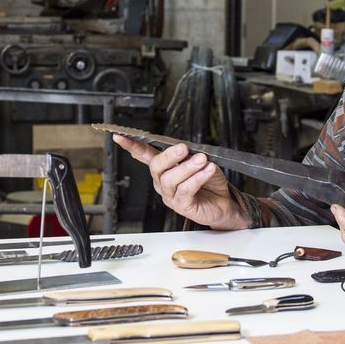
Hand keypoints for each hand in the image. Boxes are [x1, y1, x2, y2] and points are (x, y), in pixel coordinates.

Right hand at [113, 134, 248, 229]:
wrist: (224, 202)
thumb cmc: (211, 182)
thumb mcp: (201, 161)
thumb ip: (191, 154)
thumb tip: (186, 149)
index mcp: (164, 169)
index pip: (144, 155)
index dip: (132, 146)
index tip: (120, 136)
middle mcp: (163, 182)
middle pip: (156, 167)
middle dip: (169, 156)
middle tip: (184, 148)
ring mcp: (170, 195)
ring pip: (170, 179)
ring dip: (188, 167)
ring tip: (202, 160)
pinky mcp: (182, 206)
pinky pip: (185, 190)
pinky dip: (197, 178)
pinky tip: (208, 171)